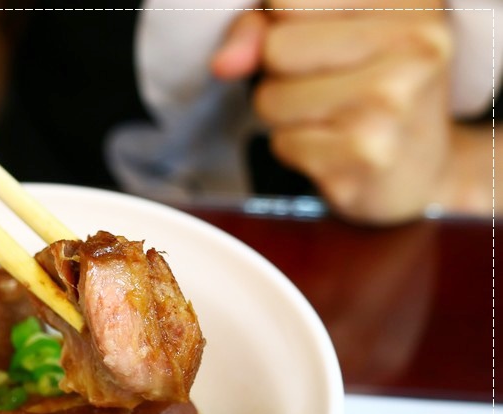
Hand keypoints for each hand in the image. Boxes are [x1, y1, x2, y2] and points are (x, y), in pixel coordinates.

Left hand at [213, 2, 455, 223]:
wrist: (418, 167)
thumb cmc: (365, 87)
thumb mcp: (325, 33)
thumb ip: (262, 27)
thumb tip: (224, 62)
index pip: (288, 0)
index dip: (278, 24)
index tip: (311, 39)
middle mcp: (414, 41)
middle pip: (276, 48)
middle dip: (279, 74)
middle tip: (326, 84)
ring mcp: (394, 99)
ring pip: (271, 99)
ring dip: (285, 115)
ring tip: (332, 116)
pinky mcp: (368, 152)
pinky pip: (283, 143)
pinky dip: (296, 150)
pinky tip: (336, 147)